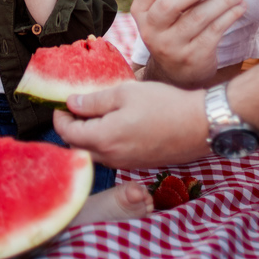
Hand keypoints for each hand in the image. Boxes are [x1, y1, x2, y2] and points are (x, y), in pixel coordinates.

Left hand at [53, 82, 210, 169]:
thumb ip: (93, 101)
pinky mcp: (138, 164)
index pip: (67, 133)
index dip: (59, 117)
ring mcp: (125, 164)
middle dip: (71, 129)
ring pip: (94, 154)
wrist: (199, 125)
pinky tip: (115, 125)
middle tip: (77, 109)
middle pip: (77, 147)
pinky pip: (111, 157)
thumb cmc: (163, 105)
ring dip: (88, 137)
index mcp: (104, 139)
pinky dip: (104, 143)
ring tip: (96, 114)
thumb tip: (71, 103)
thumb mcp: (124, 93)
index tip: (61, 104)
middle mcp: (111, 157)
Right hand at [131, 0, 246, 87]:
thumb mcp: (164, 12)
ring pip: (198, 17)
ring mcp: (171, 46)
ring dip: (222, 1)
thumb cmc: (174, 28)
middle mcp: (151, 30)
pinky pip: (214, 30)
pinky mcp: (193, 57)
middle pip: (170, 3)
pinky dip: (230, 15)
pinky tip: (239, 7)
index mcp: (141, 11)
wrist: (177, 72)